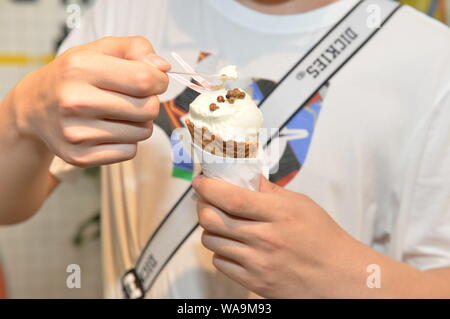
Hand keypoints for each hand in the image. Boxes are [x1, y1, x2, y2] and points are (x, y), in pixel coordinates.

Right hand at [10, 36, 169, 166]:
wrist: (35, 107)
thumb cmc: (73, 76)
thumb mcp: (99, 50)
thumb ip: (135, 49)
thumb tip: (163, 68)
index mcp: (80, 68)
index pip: (144, 79)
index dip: (159, 80)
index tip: (155, 80)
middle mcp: (75, 101)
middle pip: (148, 109)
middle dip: (150, 102)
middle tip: (134, 98)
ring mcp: (76, 132)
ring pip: (143, 132)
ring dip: (140, 123)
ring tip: (120, 113)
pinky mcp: (79, 156)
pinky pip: (130, 151)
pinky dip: (128, 141)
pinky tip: (110, 129)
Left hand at [193, 175, 363, 297]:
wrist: (338, 277)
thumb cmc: (323, 238)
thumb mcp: (301, 204)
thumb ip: (271, 191)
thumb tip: (245, 178)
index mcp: (279, 214)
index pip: (231, 198)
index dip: (208, 187)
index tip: (200, 181)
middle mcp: (265, 239)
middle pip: (213, 219)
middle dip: (202, 205)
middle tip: (206, 200)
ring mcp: (258, 263)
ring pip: (211, 241)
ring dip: (211, 229)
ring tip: (222, 223)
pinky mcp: (254, 282)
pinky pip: (219, 263)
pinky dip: (220, 251)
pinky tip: (233, 245)